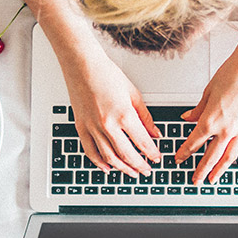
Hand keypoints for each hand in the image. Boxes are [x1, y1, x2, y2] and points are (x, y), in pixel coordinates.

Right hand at [62, 54, 159, 177]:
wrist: (83, 65)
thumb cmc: (106, 74)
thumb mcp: (133, 93)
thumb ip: (145, 116)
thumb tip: (155, 132)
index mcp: (124, 115)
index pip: (143, 142)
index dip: (152, 153)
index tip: (157, 158)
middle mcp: (107, 124)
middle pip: (127, 154)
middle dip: (140, 165)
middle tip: (147, 170)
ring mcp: (92, 127)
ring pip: (109, 157)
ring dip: (122, 168)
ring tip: (131, 172)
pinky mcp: (80, 127)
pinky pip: (90, 151)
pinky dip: (99, 163)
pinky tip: (107, 167)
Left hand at [175, 41, 237, 183]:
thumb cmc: (232, 74)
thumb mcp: (208, 92)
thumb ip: (198, 110)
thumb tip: (188, 118)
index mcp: (210, 120)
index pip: (194, 142)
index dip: (184, 152)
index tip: (179, 159)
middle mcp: (227, 129)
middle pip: (211, 156)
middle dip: (201, 169)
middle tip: (195, 179)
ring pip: (229, 156)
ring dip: (220, 170)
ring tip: (213, 178)